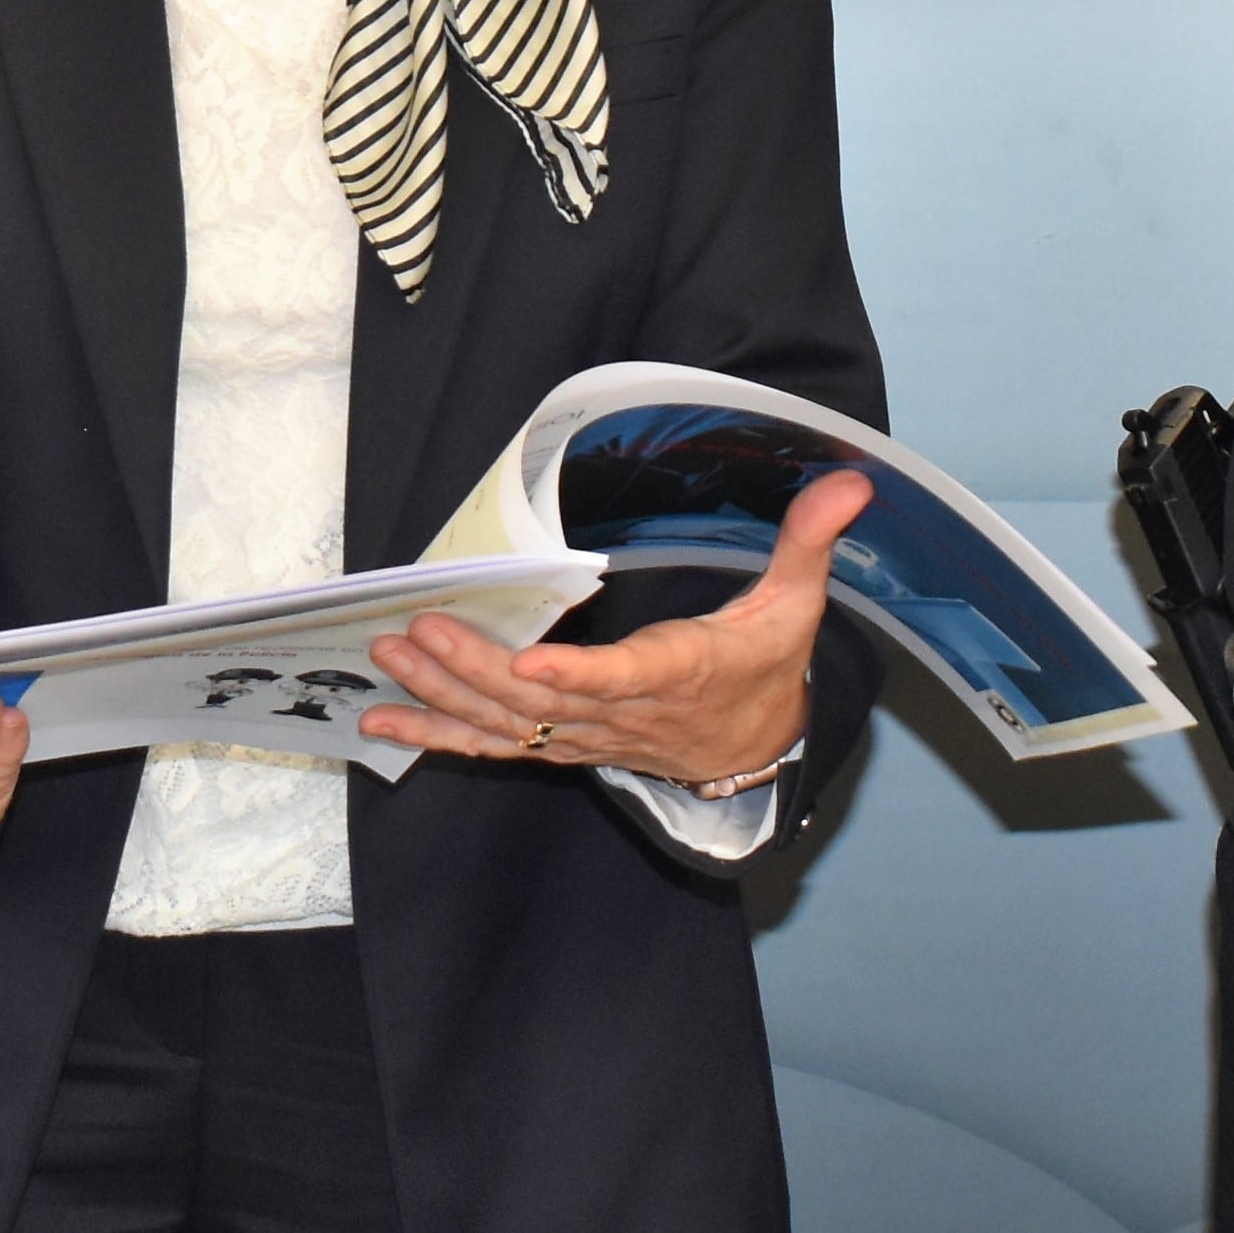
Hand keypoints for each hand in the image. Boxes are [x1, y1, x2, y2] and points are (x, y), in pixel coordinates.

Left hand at [361, 468, 869, 788]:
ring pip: (508, 726)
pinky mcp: (563, 744)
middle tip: (417, 629)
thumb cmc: (765, 667)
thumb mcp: (796, 605)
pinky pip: (494, 747)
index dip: (578, 679)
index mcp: (679, 676)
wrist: (758, 752)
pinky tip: (382, 720)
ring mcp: (587, 736)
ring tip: (384, 660)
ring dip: (442, 696)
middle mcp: (623, 715)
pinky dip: (437, 735)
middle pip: (543, 703)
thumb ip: (810, 542)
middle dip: (476, 668)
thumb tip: (851, 481)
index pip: (625, 680)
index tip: (534, 667)